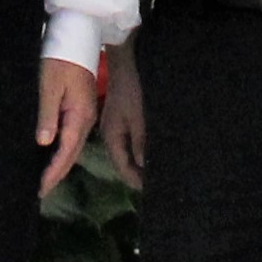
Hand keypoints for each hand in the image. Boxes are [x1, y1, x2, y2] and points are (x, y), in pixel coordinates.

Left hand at [35, 59, 101, 191]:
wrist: (78, 38)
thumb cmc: (61, 59)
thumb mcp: (50, 85)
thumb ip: (47, 115)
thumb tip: (44, 143)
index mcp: (80, 116)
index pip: (66, 152)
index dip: (53, 172)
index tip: (41, 189)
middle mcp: (86, 119)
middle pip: (72, 154)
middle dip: (57, 174)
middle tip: (40, 192)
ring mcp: (85, 114)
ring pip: (73, 147)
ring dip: (60, 165)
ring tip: (45, 180)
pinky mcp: (81, 109)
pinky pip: (72, 137)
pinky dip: (62, 151)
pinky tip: (52, 156)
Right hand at [96, 49, 145, 187]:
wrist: (124, 69)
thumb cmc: (132, 93)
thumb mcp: (139, 119)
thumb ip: (140, 144)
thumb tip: (143, 167)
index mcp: (111, 138)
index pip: (122, 167)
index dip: (135, 180)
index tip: (149, 191)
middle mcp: (108, 137)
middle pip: (121, 163)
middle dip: (135, 175)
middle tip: (153, 187)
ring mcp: (111, 130)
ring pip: (123, 155)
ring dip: (135, 165)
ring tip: (151, 176)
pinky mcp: (117, 124)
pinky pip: (124, 145)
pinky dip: (134, 154)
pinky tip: (144, 157)